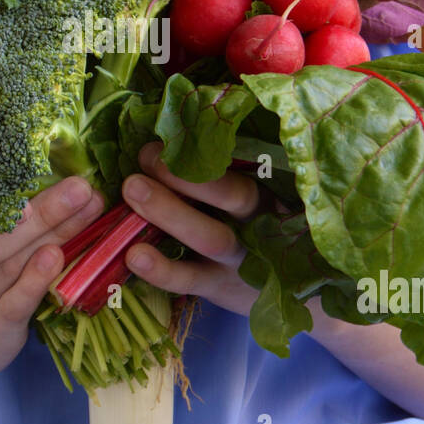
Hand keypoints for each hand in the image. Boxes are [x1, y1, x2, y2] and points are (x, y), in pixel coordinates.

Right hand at [0, 176, 103, 397]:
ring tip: (85, 209)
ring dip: (53, 235)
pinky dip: (34, 283)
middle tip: (80, 184)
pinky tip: (56, 258)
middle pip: (0, 235)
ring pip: (12, 265)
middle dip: (44, 208)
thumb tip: (46, 173)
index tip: (35, 156)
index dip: (3, 182)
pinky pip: (12, 307)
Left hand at [119, 142, 262, 317]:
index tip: (172, 135)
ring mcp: (242, 259)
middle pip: (235, 195)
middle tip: (147, 156)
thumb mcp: (254, 196)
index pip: (250, 162)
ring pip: (212, 237)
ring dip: (171, 212)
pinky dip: (161, 269)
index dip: (212, 148)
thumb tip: (170, 132)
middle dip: (190, 174)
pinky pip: (190, 279)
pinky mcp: (220, 287)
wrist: (290, 291)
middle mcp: (260, 222)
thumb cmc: (254, 227)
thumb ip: (224, 170)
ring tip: (133, 189)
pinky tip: (134, 255)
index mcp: (268, 189)